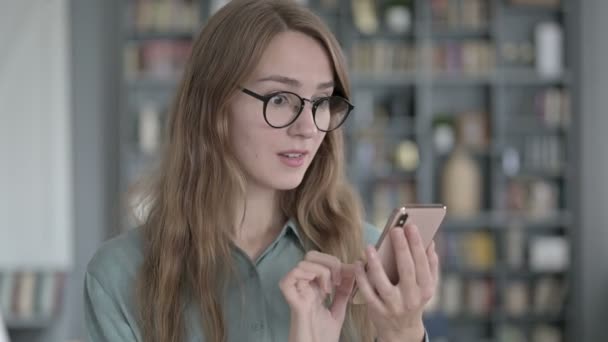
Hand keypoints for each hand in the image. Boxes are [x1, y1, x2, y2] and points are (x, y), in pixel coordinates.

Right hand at [279, 251, 355, 341]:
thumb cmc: (323, 337)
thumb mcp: (338, 311)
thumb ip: (343, 293)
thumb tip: (353, 272)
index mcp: (314, 288)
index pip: (320, 260)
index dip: (337, 262)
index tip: (352, 274)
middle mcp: (304, 287)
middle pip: (310, 256)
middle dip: (329, 262)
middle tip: (338, 281)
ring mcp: (297, 294)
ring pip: (301, 264)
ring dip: (320, 271)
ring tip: (329, 289)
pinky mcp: (293, 303)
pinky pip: (287, 280)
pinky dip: (304, 277)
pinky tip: (318, 289)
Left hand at [354, 225, 438, 341]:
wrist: (402, 330)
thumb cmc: (413, 299)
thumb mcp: (425, 286)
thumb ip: (430, 265)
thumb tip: (430, 242)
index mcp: (425, 289)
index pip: (422, 264)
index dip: (417, 244)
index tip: (411, 226)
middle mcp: (411, 298)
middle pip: (406, 270)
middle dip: (401, 248)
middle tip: (395, 230)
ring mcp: (393, 306)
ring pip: (383, 282)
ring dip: (375, 263)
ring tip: (369, 246)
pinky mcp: (377, 311)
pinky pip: (367, 292)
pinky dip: (362, 277)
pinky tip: (358, 262)